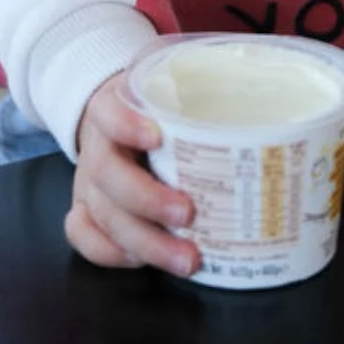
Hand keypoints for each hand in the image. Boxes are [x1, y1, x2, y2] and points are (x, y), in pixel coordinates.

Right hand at [65, 73, 200, 276]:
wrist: (114, 120)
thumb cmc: (155, 105)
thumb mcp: (174, 82)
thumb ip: (204, 80)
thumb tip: (256, 84)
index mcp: (112, 108)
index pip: (108, 113)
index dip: (126, 125)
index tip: (157, 136)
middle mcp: (96, 147)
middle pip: (107, 174)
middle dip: (148, 200)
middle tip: (188, 214)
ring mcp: (88, 183)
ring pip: (102, 215)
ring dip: (146, 242)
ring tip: (187, 259)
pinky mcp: (88, 211)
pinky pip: (86, 238)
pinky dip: (114, 255)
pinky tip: (146, 262)